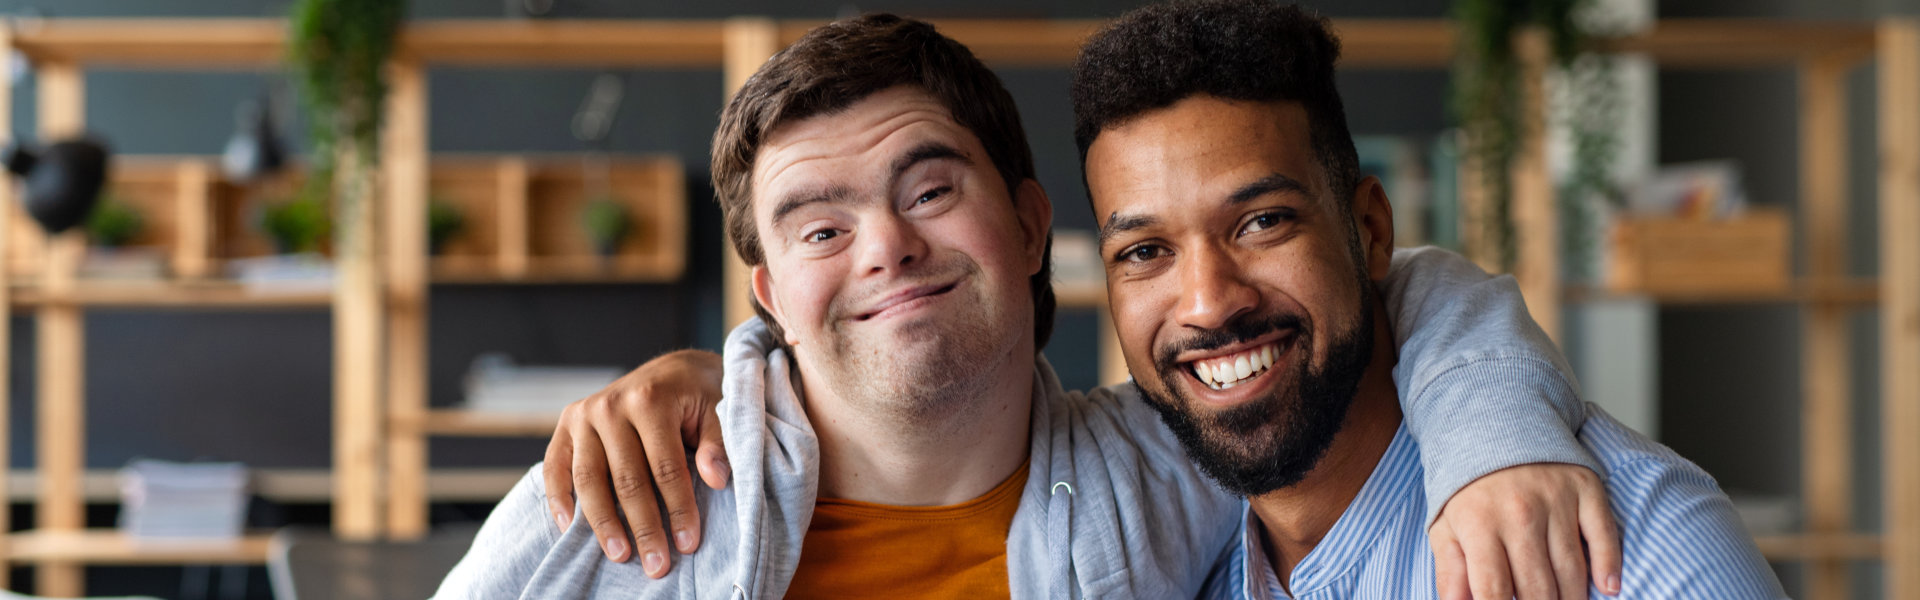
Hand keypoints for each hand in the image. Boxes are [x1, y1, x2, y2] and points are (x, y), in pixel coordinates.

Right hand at [542, 349, 730, 577]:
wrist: (672, 370)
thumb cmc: (698, 395)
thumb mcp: (718, 408)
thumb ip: (718, 442)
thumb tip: (716, 479)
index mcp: (650, 399)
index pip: (665, 467)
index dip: (678, 508)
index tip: (688, 543)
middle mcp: (610, 406)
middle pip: (626, 479)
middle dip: (643, 526)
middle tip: (656, 564)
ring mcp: (583, 415)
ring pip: (588, 479)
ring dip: (603, 523)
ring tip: (620, 556)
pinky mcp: (566, 424)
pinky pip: (555, 467)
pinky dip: (558, 499)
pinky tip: (570, 529)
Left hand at [1429, 463, 1621, 599]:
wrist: (1494, 425)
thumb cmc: (1468, 489)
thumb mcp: (1446, 528)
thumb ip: (1451, 574)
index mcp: (1478, 525)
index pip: (1495, 592)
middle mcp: (1519, 513)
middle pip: (1539, 589)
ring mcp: (1555, 500)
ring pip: (1572, 571)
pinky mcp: (1585, 488)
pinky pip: (1604, 535)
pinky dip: (1608, 566)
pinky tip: (1607, 587)